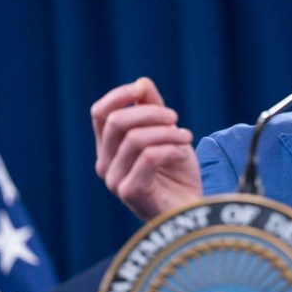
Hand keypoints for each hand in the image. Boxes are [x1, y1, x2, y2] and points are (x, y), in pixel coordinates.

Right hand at [91, 77, 201, 219]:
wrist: (191, 209)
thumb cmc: (176, 172)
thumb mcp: (167, 132)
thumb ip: (153, 107)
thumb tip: (141, 83)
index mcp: (109, 147)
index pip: (100, 113)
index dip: (120, 95)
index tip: (142, 90)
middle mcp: (105, 164)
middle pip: (117, 122)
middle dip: (152, 113)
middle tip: (175, 118)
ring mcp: (114, 180)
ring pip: (135, 139)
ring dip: (167, 132)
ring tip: (186, 138)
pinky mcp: (130, 193)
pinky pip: (149, 157)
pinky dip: (171, 149)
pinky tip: (183, 153)